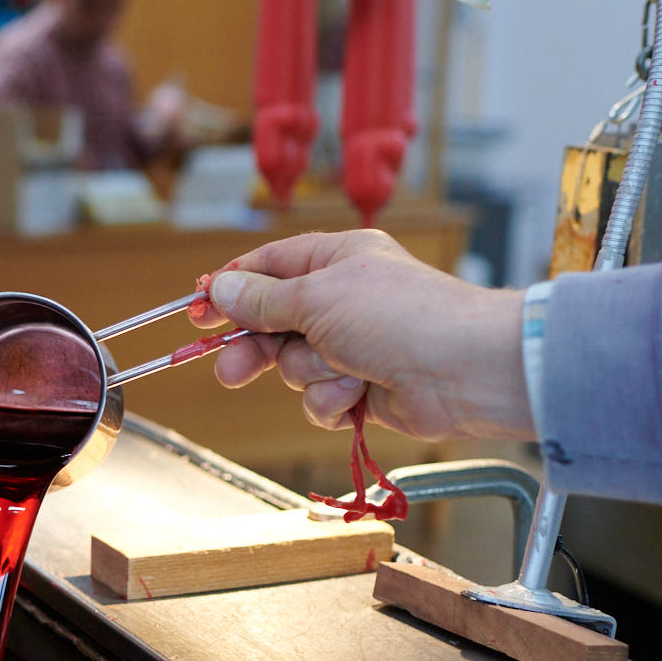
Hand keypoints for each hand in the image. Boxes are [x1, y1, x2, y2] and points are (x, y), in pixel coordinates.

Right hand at [191, 229, 533, 441]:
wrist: (465, 371)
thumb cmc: (399, 317)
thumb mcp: (317, 298)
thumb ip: (261, 299)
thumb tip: (220, 287)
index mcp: (335, 260)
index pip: (267, 268)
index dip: (230, 290)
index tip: (196, 312)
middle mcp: (342, 299)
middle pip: (272, 323)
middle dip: (255, 348)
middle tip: (229, 368)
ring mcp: (353, 345)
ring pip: (295, 366)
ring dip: (311, 374)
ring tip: (339, 371)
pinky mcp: (362, 387)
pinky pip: (321, 397)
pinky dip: (334, 399)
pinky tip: (357, 394)